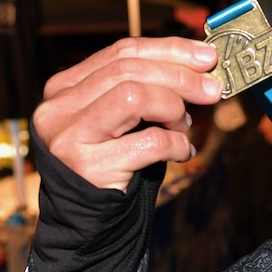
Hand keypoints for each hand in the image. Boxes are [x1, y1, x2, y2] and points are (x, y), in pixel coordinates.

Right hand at [32, 36, 221, 191]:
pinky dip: (176, 145)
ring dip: (172, 108)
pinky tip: (182, 152)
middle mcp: (59, 107)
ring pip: (134, 96)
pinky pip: (150, 142)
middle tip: (212, 89)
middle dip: (180, 76)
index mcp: (64, 87)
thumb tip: (201, 65)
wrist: (85, 221)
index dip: (169, 49)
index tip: (206, 56)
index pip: (122, 52)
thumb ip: (146, 89)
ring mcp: (69, 136)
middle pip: (129, 71)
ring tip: (184, 126)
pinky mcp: (88, 166)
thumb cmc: (112, 163)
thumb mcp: (122, 118)